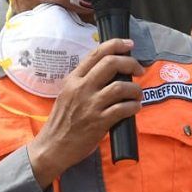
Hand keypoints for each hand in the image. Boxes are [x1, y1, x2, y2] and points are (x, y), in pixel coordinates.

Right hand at [27, 38, 144, 187]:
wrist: (52, 147)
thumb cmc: (61, 122)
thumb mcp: (67, 94)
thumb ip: (84, 82)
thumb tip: (109, 72)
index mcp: (73, 79)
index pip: (96, 53)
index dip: (116, 44)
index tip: (129, 44)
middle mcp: (81, 88)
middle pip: (111, 63)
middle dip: (130, 63)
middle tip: (138, 70)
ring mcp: (90, 105)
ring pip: (121, 87)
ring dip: (135, 90)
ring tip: (137, 95)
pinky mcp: (98, 122)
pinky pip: (123, 109)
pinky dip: (133, 106)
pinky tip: (135, 108)